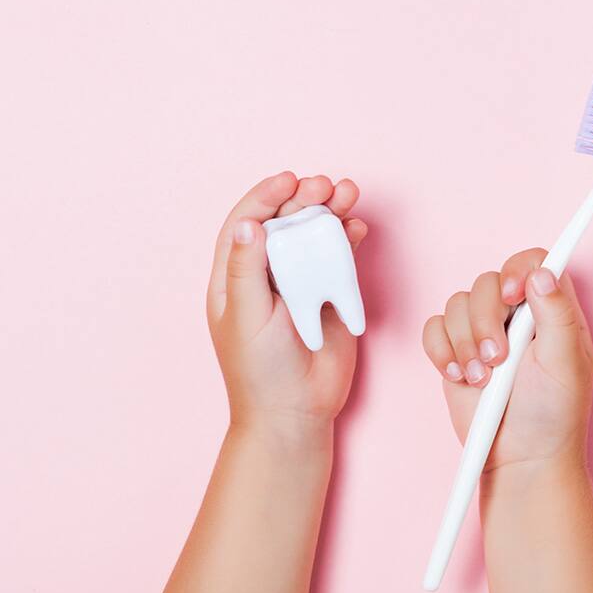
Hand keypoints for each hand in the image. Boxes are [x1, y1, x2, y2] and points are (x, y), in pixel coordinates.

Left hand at [207, 172, 367, 435]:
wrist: (296, 412)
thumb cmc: (260, 371)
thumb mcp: (245, 318)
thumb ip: (246, 270)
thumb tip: (247, 224)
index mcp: (235, 277)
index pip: (246, 224)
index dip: (265, 198)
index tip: (287, 180)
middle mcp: (267, 274)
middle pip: (284, 222)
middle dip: (303, 198)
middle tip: (324, 185)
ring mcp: (299, 283)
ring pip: (313, 236)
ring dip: (330, 211)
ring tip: (347, 193)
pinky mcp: (328, 296)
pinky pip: (338, 259)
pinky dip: (348, 240)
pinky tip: (356, 227)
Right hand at [422, 248, 592, 470]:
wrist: (519, 457)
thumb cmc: (553, 416)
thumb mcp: (565, 364)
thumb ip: (558, 315)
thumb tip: (543, 272)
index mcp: (551, 310)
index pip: (534, 262)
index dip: (518, 269)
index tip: (513, 295)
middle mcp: (516, 314)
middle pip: (487, 282)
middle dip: (485, 320)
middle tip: (497, 358)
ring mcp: (482, 330)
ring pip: (457, 303)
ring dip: (464, 342)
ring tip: (481, 379)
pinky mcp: (454, 350)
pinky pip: (433, 328)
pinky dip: (441, 351)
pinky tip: (459, 376)